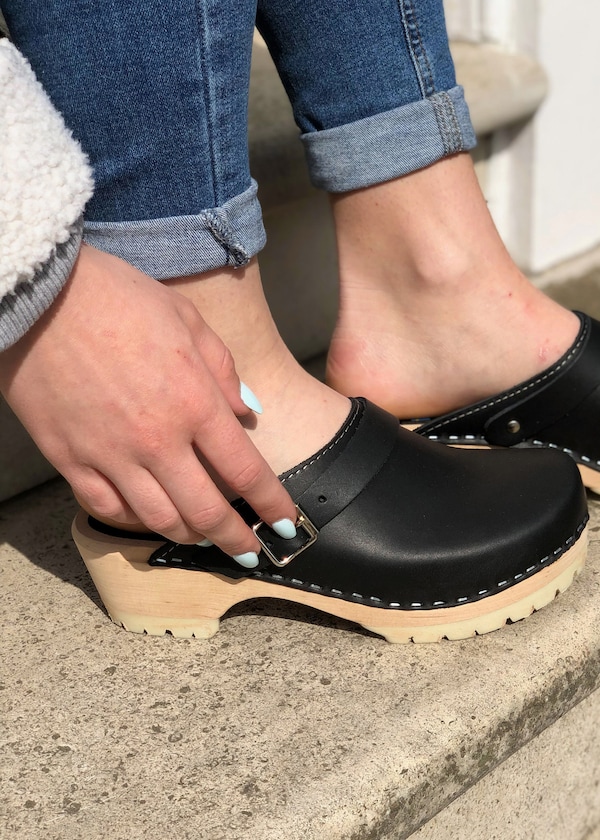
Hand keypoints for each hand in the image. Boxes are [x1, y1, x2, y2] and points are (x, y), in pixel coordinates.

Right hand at [0, 244, 295, 558]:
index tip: (286, 525)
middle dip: (235, 539)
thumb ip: (224, 370)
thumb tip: (245, 411)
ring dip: (188, 535)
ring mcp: (110, 454)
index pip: (246, 471)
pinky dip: (131, 521)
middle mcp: (157, 440)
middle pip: (206, 510)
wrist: (39, 292)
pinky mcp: (68, 458)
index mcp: (194, 403)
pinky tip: (146, 519)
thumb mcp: (188, 321)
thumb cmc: (118, 298)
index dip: (272, 506)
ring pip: (157, 518)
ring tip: (203, 539)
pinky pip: (105, 507)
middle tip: (250, 553)